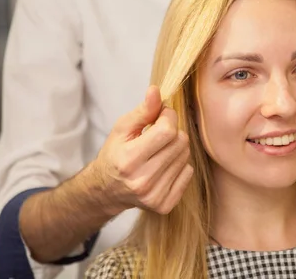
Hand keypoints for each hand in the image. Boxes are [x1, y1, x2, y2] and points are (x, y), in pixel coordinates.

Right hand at [92, 86, 192, 214]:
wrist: (107, 190)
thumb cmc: (115, 154)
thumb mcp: (122, 128)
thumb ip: (143, 110)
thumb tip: (156, 90)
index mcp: (128, 159)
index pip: (167, 130)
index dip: (168, 116)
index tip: (161, 115)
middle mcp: (142, 181)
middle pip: (180, 142)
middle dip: (173, 131)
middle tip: (159, 134)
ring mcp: (154, 195)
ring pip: (185, 156)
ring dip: (176, 148)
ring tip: (159, 151)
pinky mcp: (164, 205)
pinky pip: (188, 173)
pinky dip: (179, 165)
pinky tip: (163, 166)